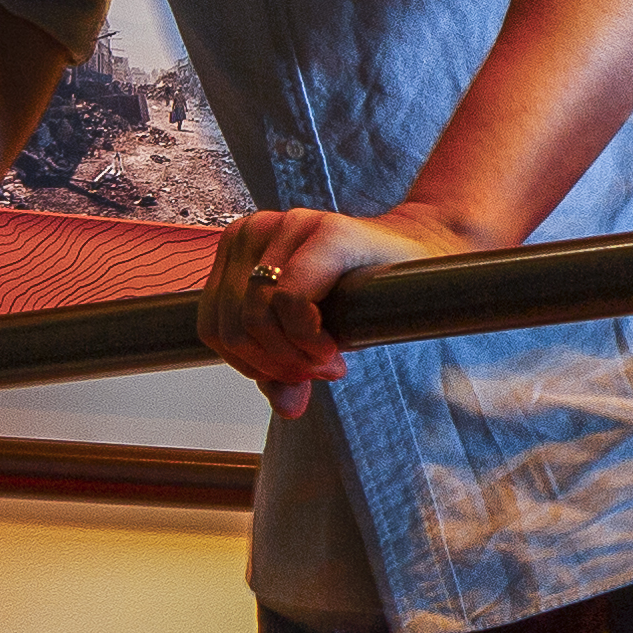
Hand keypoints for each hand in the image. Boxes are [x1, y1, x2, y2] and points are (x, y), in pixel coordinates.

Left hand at [200, 205, 462, 413]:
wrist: (419, 256)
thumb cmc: (358, 295)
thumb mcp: (310, 338)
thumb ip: (285, 369)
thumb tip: (286, 408)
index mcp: (236, 250)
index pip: (212, 325)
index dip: (248, 365)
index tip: (293, 376)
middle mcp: (251, 229)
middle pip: (232, 325)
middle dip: (276, 364)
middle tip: (319, 373)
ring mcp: (287, 224)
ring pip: (256, 315)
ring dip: (293, 354)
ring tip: (330, 361)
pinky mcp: (325, 230)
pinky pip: (289, 299)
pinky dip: (306, 336)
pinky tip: (331, 346)